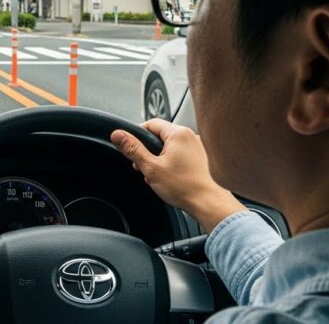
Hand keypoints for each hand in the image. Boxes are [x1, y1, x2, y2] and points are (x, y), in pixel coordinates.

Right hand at [111, 119, 244, 231]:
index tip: (131, 148)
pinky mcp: (204, 158)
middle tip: (144, 167)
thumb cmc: (185, 187)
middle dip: (149, 151)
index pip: (150, 124)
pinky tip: (172, 178)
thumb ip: (133, 150)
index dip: (137, 136)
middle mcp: (191, 136)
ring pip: (171, 147)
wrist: (210, 204)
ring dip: (161, 159)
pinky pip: (183, 155)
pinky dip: (174, 163)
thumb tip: (118, 135)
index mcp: (178, 133)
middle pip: (161, 136)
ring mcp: (199, 147)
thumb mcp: (151, 168)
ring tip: (159, 176)